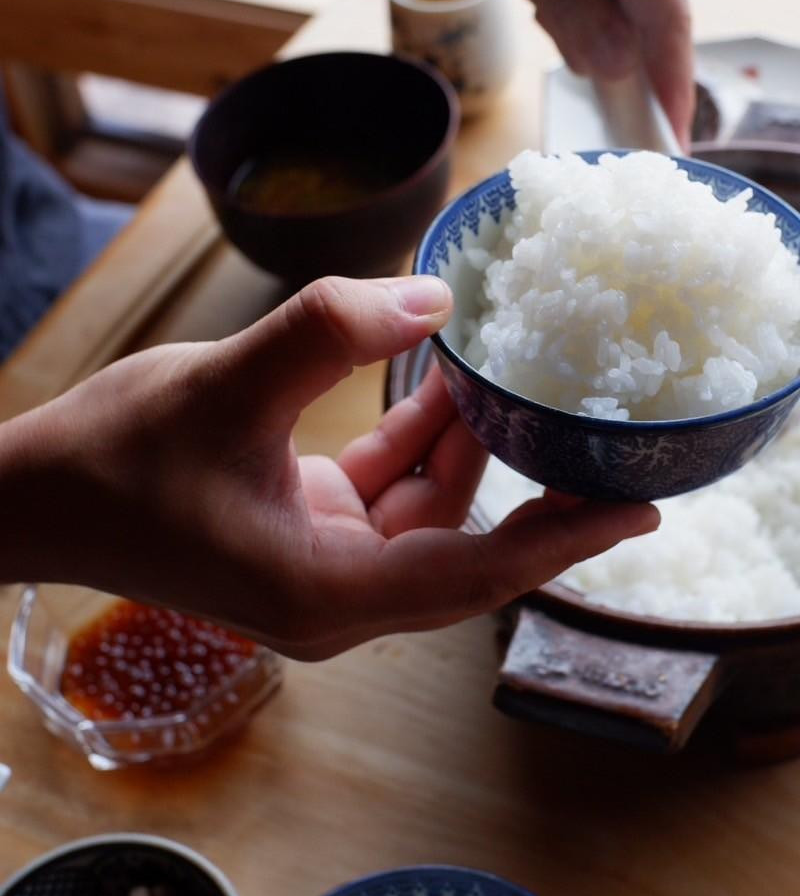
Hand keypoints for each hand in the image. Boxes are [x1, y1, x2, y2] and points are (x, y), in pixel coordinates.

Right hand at [0, 276, 657, 658]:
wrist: (35, 499)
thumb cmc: (114, 461)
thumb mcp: (224, 385)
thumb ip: (329, 334)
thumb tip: (432, 298)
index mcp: (329, 592)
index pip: (479, 572)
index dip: (567, 541)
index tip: (644, 509)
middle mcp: (339, 597)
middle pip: (472, 549)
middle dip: (541, 495)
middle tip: (617, 442)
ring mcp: (323, 567)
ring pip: (432, 512)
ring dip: (472, 446)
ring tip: (523, 376)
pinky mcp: (306, 533)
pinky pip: (389, 491)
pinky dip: (418, 439)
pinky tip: (444, 377)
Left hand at [385, 0, 693, 141]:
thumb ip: (564, 3)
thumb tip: (619, 67)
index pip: (665, 16)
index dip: (672, 85)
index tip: (674, 143)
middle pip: (662, 13)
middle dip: (640, 71)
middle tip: (607, 124)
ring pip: (647, 0)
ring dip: (610, 33)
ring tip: (548, 18)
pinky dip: (603, 7)